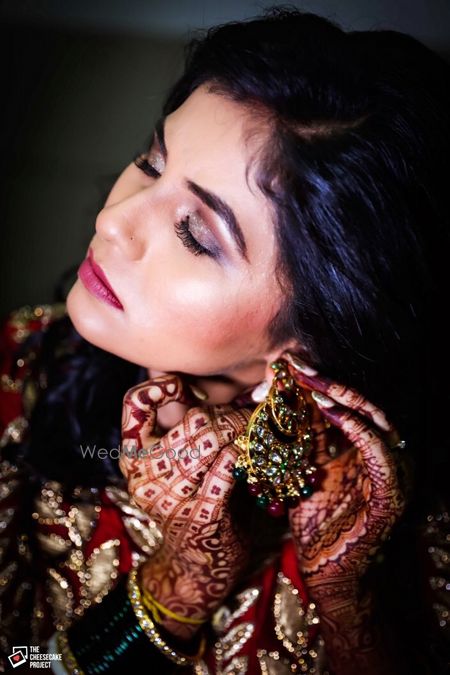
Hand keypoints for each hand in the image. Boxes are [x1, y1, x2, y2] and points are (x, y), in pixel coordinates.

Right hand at [119, 373, 251, 639]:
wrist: (194, 569)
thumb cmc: (191, 505)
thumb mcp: (176, 467)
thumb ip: (183, 431)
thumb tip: (206, 388)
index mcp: (135, 459)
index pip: (134, 405)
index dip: (157, 386)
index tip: (180, 384)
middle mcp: (146, 476)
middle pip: (189, 421)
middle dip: (224, 412)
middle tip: (244, 411)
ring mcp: (172, 496)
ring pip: (210, 441)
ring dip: (239, 429)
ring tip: (253, 425)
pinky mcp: (200, 514)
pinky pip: (225, 469)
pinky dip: (242, 453)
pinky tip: (251, 448)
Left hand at [282, 356, 407, 610]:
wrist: (330, 573)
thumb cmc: (316, 524)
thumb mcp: (304, 472)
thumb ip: (303, 440)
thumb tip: (282, 401)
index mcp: (361, 448)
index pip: (343, 405)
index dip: (318, 382)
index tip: (289, 363)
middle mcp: (380, 453)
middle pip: (359, 405)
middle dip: (327, 381)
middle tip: (296, 363)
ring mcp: (391, 470)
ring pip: (374, 419)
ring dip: (342, 397)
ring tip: (311, 382)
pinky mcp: (392, 490)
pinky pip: (378, 449)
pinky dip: (356, 427)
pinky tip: (331, 411)